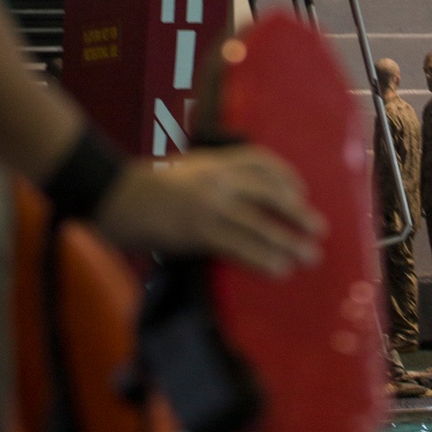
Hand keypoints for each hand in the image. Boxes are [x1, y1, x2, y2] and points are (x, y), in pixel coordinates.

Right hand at [95, 147, 325, 274]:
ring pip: (261, 222)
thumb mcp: (183, 172)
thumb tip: (234, 201)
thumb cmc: (142, 188)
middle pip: (271, 192)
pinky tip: (279, 269)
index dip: (286, 177)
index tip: (301, 192)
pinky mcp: (199, 229)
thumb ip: (209, 180)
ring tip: (309, 256)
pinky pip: (241, 245)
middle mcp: (218, 178)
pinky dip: (264, 258)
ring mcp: (211, 203)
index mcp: (214, 161)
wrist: (112, 193)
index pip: (261, 161)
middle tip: (318, 229)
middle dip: (298, 212)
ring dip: (290, 241)